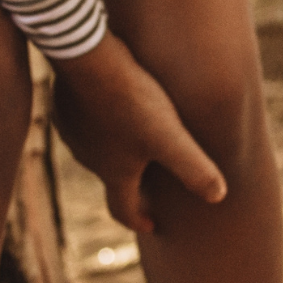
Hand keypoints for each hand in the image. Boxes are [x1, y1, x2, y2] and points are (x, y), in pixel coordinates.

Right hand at [52, 32, 225, 235]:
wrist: (86, 58)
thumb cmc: (130, 100)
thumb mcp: (170, 136)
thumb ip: (194, 167)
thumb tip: (219, 196)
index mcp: (115, 172)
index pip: (123, 209)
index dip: (138, 220)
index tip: (151, 224)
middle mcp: (88, 159)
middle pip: (110, 177)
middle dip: (129, 180)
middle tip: (149, 176)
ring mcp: (73, 133)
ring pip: (95, 148)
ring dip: (112, 147)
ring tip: (133, 134)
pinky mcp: (64, 107)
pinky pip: (82, 121)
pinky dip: (97, 119)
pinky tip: (110, 103)